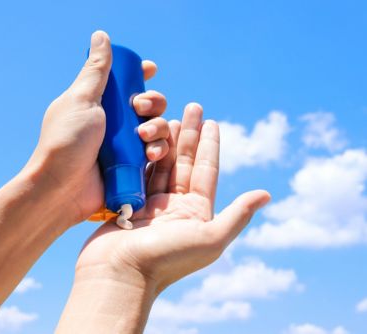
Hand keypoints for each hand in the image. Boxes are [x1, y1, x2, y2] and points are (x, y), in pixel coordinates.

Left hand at [23, 31, 168, 224]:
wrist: (61, 188)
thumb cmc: (66, 141)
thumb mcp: (81, 99)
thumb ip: (96, 70)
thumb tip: (101, 36)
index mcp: (99, 103)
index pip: (125, 83)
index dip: (141, 75)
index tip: (150, 70)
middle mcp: (113, 123)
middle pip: (148, 104)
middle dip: (152, 102)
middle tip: (139, 108)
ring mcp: (124, 145)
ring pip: (156, 127)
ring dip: (157, 127)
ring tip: (143, 136)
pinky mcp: (132, 166)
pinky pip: (156, 152)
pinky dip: (158, 149)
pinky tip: (151, 153)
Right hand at [75, 103, 270, 292]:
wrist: (119, 275)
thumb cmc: (165, 260)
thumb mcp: (210, 238)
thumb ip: (237, 215)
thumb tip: (266, 194)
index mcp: (196, 212)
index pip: (206, 170)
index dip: (210, 144)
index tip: (212, 121)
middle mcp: (175, 207)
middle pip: (184, 162)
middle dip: (189, 134)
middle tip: (192, 106)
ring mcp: (151, 204)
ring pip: (161, 164)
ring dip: (166, 140)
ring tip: (169, 116)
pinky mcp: (128, 203)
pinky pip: (138, 172)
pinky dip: (142, 154)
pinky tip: (144, 136)